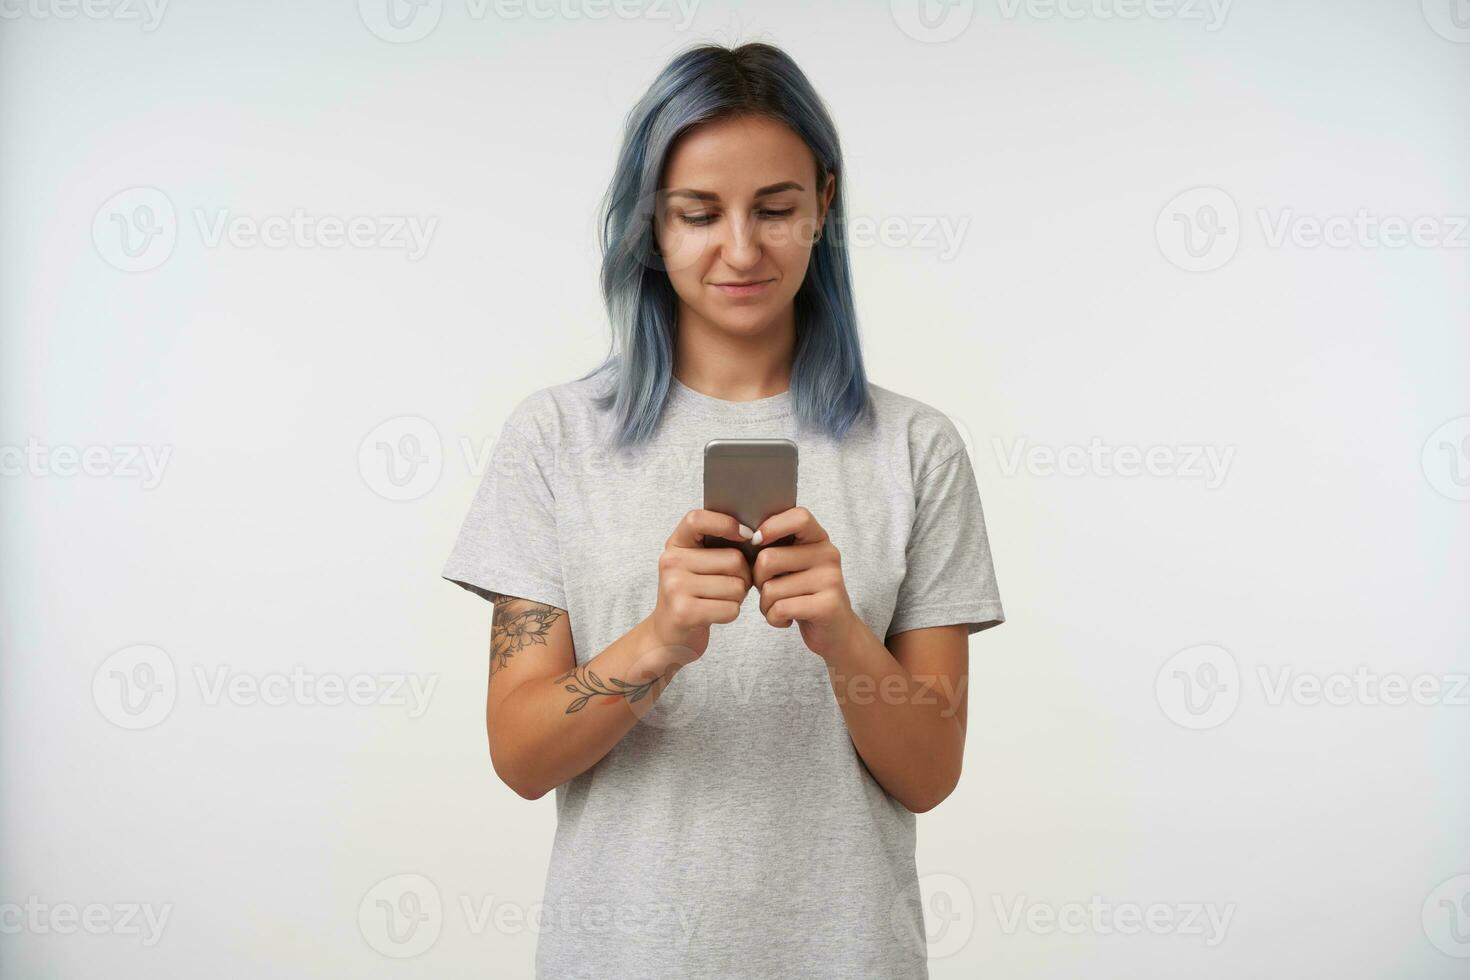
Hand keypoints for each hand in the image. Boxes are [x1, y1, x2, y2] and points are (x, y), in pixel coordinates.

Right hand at [644, 508, 753, 673]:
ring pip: (736, 586)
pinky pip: (731, 608)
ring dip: (737, 598)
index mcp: (676, 545)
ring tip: (718, 600)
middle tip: (728, 586)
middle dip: (743, 576)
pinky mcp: (684, 612)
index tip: (745, 536)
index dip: (725, 523)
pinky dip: (731, 614)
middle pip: (734, 560)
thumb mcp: (696, 565)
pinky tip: (714, 614)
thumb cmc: (693, 596)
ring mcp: (675, 587)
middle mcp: (671, 562)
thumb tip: (756, 537)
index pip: (697, 519)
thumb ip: (718, 547)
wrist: (668, 636)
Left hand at [750, 506, 857, 659]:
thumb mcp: (794, 565)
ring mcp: (830, 579)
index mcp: (818, 538)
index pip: (799, 516)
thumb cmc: (804, 594)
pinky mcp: (828, 605)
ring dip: (765, 605)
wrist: (836, 631)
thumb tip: (741, 537)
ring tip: (779, 607)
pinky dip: (773, 619)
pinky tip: (785, 619)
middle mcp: (828, 554)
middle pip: (768, 558)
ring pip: (771, 589)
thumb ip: (776, 548)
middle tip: (769, 590)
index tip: (757, 542)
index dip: (772, 526)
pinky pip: (780, 609)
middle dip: (757, 580)